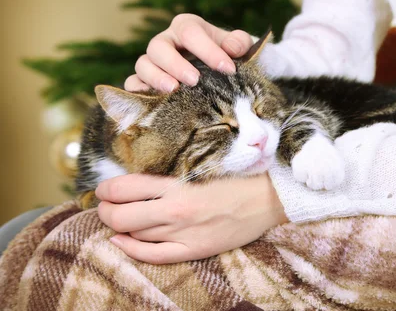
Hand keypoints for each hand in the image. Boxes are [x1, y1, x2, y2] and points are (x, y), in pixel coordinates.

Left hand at [95, 172, 288, 263]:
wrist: (267, 198)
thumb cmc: (236, 177)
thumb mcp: (201, 166)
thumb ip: (171, 173)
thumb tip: (139, 178)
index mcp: (178, 184)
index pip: (126, 187)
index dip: (107, 189)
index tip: (102, 189)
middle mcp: (176, 210)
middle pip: (122, 214)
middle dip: (105, 210)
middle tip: (104, 205)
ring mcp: (184, 233)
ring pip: (134, 234)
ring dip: (118, 226)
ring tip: (115, 220)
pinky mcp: (194, 250)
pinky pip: (153, 256)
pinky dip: (131, 250)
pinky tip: (120, 242)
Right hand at [125, 14, 253, 91]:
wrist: (216, 71)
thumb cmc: (225, 55)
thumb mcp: (237, 46)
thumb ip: (239, 43)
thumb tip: (232, 49)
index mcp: (186, 27)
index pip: (190, 32)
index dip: (208, 50)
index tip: (227, 69)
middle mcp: (165, 42)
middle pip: (159, 47)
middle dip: (175, 64)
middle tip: (195, 81)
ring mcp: (152, 62)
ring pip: (142, 65)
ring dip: (155, 78)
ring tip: (173, 90)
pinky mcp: (143, 81)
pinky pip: (132, 84)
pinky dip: (138, 92)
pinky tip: (154, 101)